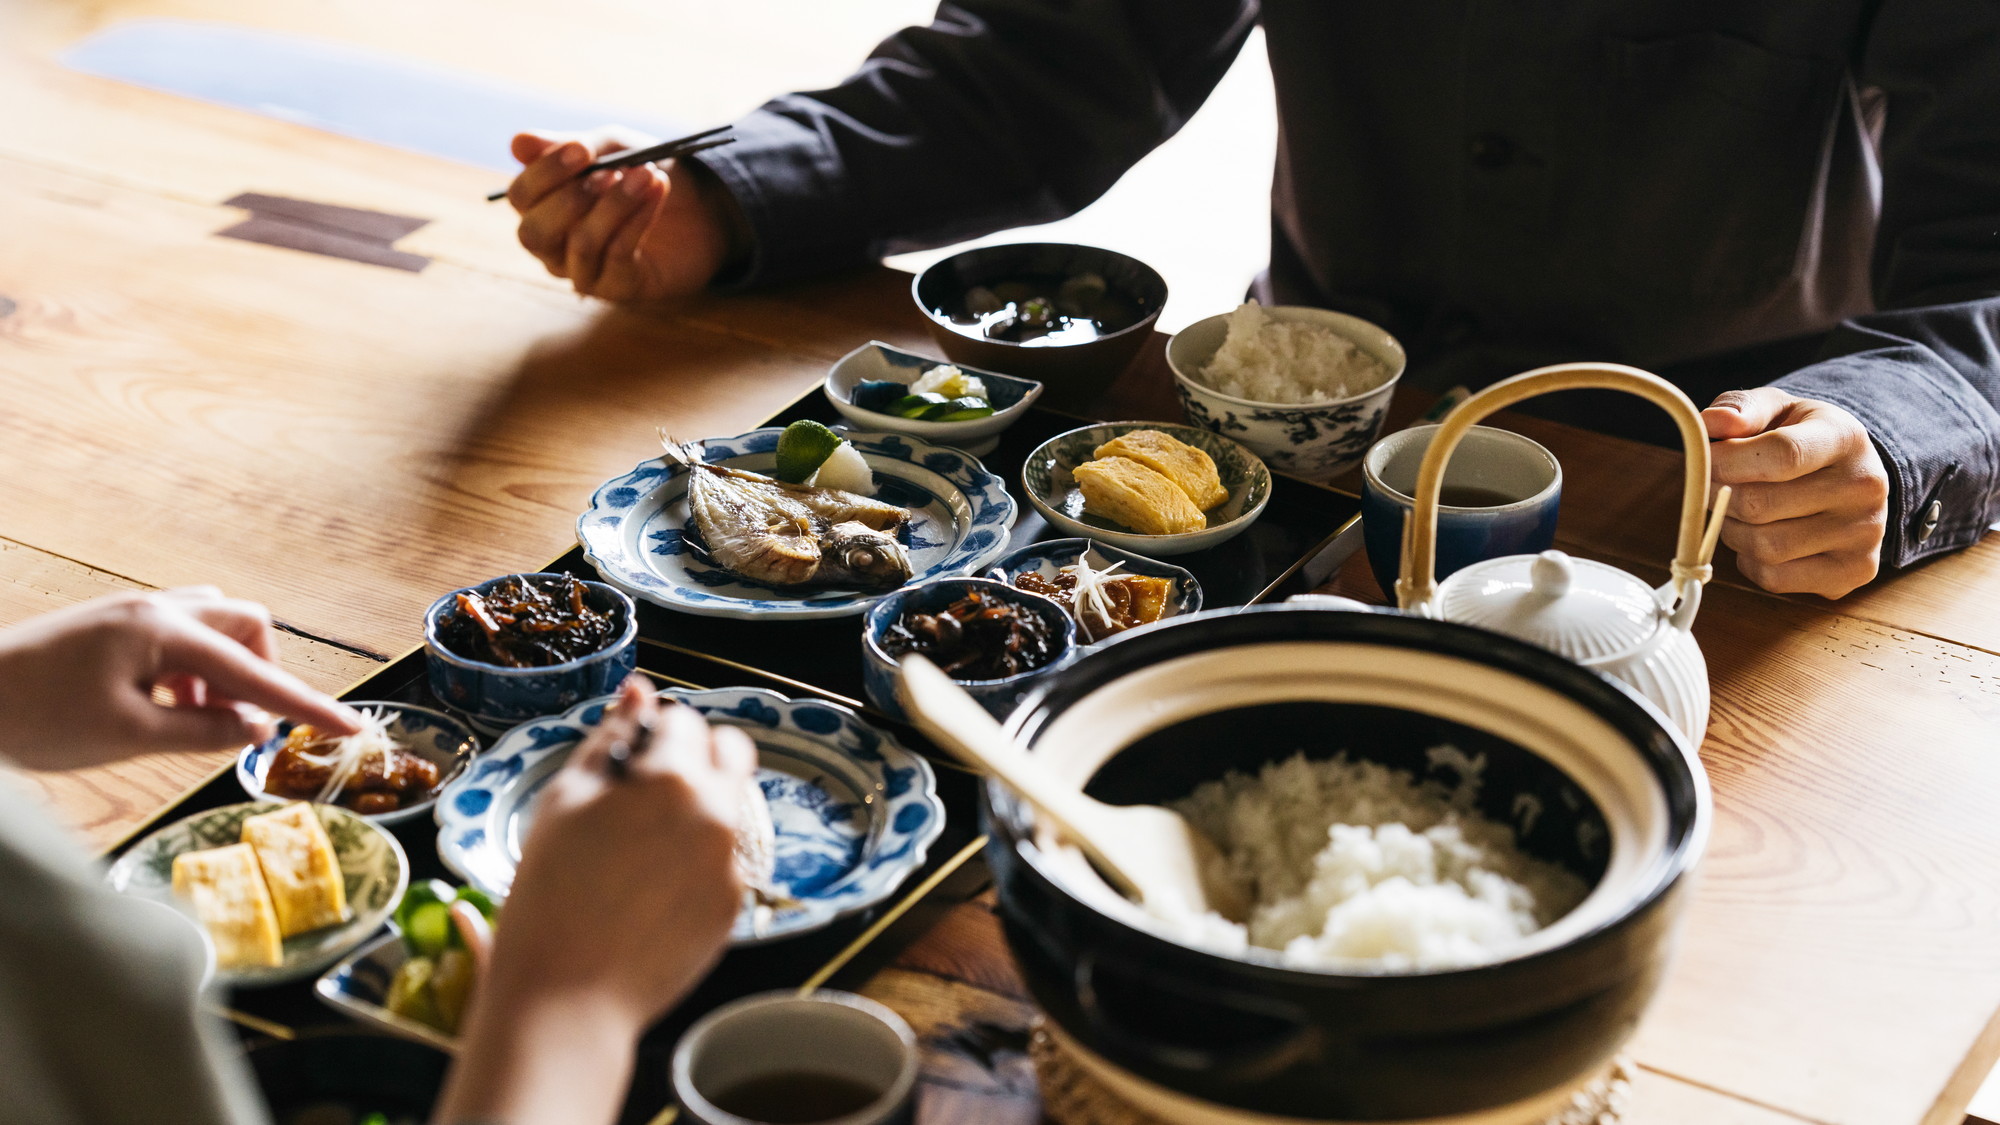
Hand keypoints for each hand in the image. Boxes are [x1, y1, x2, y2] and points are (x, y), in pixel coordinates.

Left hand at [0, 588, 360, 769]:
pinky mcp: (111, 625)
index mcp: (163, 630)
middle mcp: (154, 608)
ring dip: (224, 671)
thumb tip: (254, 730)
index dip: (305, 704)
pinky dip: (191, 669)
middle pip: (245, 625)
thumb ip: (203, 730)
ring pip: (212, 625)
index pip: (255, 670)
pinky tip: (165, 705)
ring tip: (198, 717)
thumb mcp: (128, 736)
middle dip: (260, 673)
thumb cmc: (33, 717)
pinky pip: (178, 634)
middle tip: (243, 723)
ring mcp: (131, 612)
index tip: (349, 726)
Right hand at [437, 677, 754, 1124]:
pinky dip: (701, 859)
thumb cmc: (549, 896)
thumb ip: (611, 737)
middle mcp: (717, 813)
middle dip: (696, 758)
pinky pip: (729, 858)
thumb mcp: (565, 800)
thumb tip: (639, 690)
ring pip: (732, 806)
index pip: (684, 720)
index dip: (652, 737)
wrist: (566, 996)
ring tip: (643, 849)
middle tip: (647, 794)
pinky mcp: (737, 903)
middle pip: (731, 752)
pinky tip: (654, 887)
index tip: (627, 764)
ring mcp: (733, 861)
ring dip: (701, 809)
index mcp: (672, 778)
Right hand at [505, 129, 735, 302]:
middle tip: (609, 171)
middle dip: (570, 199)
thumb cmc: (639, 173)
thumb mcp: (610, 149)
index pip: (521, 197)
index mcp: (540, 208)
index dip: (546, 172)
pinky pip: (619, 256)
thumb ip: (569, 146)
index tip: (582, 148)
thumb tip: (517, 142)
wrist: (698, 204)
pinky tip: (657, 192)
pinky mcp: (619, 288)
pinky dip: (638, 219)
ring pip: (581, 244)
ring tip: (647, 175)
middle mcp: (553, 247)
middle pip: (535, 233)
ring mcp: (583, 272)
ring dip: (615, 205)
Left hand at [1703, 388, 1890, 598]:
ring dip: (1734, 532)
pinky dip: (1752, 562)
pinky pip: (1775, 578)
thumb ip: (1740, 408)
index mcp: (1845, 437)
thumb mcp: (1775, 409)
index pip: (1781, 454)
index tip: (1705, 460)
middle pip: (1760, 506)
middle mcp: (1865, 487)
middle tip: (1716, 487)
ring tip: (1744, 512)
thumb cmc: (1800, 439)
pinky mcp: (1855, 571)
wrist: (1848, 474)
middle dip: (1720, 497)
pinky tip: (1764, 537)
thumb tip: (1712, 423)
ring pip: (1763, 547)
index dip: (1726, 461)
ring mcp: (1866, 534)